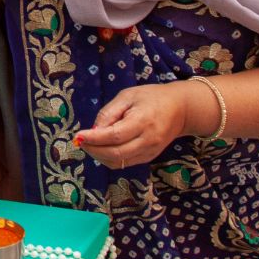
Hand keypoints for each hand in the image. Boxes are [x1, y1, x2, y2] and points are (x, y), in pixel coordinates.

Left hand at [75, 82, 192, 167]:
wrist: (180, 109)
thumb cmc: (151, 97)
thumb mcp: (128, 96)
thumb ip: (109, 112)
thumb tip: (93, 130)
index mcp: (143, 121)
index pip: (115, 136)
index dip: (94, 138)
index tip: (78, 135)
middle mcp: (148, 140)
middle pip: (116, 154)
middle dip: (94, 150)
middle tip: (80, 141)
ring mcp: (150, 152)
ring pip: (119, 162)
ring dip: (99, 156)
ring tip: (90, 143)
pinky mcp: (149, 158)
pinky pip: (124, 163)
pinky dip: (109, 158)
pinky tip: (102, 147)